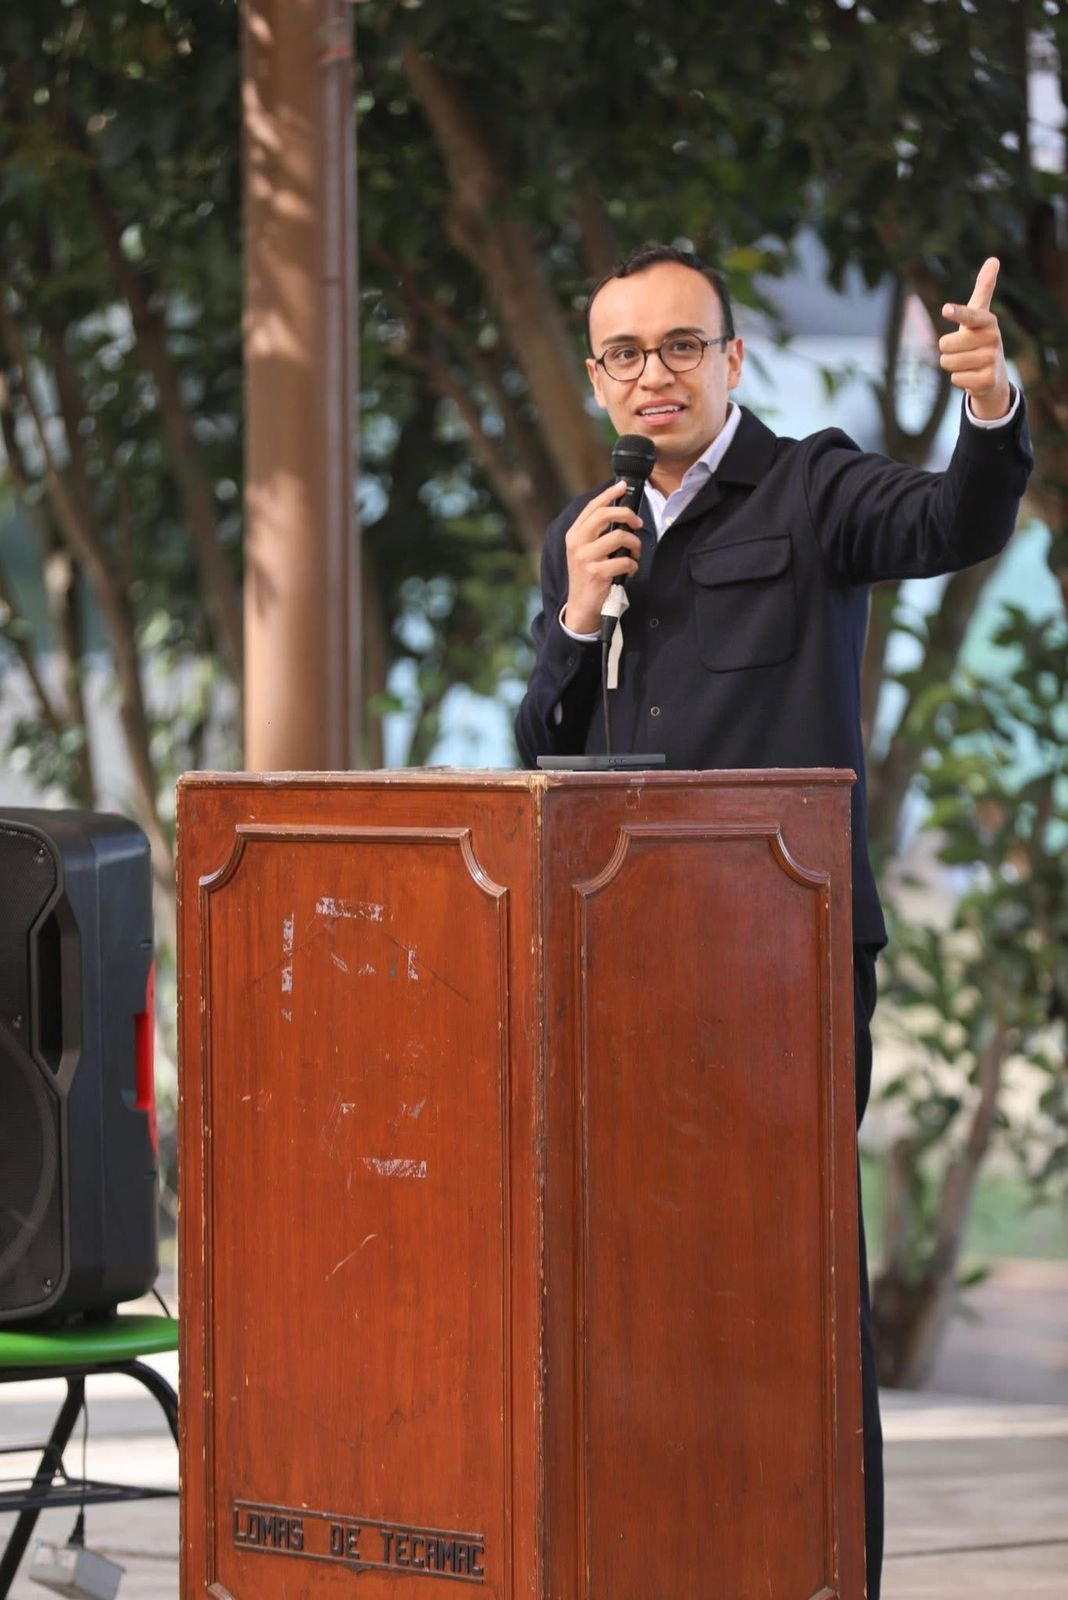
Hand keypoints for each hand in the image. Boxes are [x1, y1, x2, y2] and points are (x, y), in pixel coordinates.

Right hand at [562, 481, 642, 633]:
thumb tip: (620, 511)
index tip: (623, 486)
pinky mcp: (597, 573)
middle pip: (605, 515)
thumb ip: (597, 533)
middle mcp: (577, 543)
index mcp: (574, 534)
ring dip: (634, 544)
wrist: (582, 607)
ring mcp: (586, 558)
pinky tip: (629, 571)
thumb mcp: (587, 551)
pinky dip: (633, 565)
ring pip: (619, 537)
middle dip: (627, 515)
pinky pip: (625, 560)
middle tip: (638, 523)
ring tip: (634, 553)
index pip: (593, 507)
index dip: (609, 494)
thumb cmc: (589, 576)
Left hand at [939, 257, 1011, 421]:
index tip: (946, 308)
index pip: (970, 315)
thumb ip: (984, 289)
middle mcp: (993, 339)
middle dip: (947, 350)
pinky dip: (959, 380)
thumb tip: (994, 259)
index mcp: (988, 321)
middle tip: (963, 351)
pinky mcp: (987, 381)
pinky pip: (956, 379)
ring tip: (967, 363)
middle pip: (945, 344)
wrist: (994, 375)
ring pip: (947, 362)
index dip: (957, 313)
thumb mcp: (980, 315)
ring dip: (952, 365)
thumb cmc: (980, 339)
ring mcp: (992, 360)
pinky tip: (972, 376)